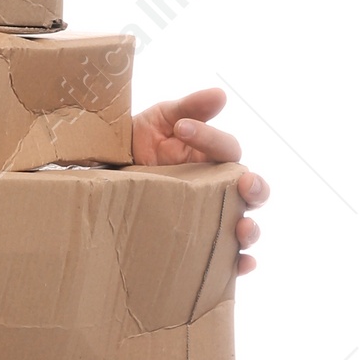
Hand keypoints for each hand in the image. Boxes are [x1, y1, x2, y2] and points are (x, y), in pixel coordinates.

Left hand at [130, 85, 268, 273]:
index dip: (210, 138)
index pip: (227, 149)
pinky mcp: (197, 243)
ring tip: (241, 228)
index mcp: (213, 158)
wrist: (102, 176)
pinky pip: (225, 259)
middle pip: (251, 190)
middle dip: (256, 188)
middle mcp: (218, 189)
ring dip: (249, 229)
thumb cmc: (136, 145)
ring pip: (243, 226)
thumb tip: (221, 95)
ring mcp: (210, 217)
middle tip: (246, 185)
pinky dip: (239, 265)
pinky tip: (242, 265)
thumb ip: (188, 108)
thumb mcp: (158, 121)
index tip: (181, 129)